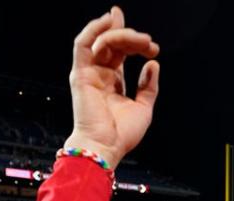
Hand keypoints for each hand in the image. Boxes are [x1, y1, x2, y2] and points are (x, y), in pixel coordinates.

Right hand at [63, 7, 160, 168]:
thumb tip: (153, 64)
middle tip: (149, 41)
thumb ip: (148, 86)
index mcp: (112, 82)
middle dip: (131, 36)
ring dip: (121, 34)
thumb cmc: (122, 135)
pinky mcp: (80, 73)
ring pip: (102, 41)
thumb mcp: (143, 107)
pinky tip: (110, 21)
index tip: (152, 46)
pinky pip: (83, 43)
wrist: (105, 147)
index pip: (120, 52)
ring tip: (141, 39)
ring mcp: (88, 73)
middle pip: (113, 44)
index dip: (134, 42)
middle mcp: (99, 75)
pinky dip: (95, 29)